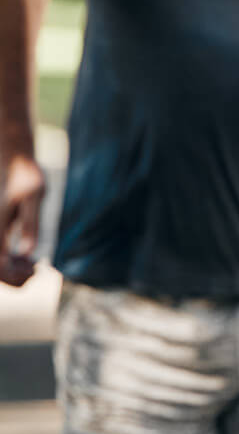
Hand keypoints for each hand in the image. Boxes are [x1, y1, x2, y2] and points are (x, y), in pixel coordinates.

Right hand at [0, 153, 44, 287]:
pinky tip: (25, 257)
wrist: (11, 156)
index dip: (14, 277)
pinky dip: (7, 262)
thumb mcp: (34, 195)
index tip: (35, 269)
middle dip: (13, 277)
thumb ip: (30, 224)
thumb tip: (26, 252)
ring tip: (31, 264)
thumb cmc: (24, 173)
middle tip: (35, 268)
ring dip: (10, 271)